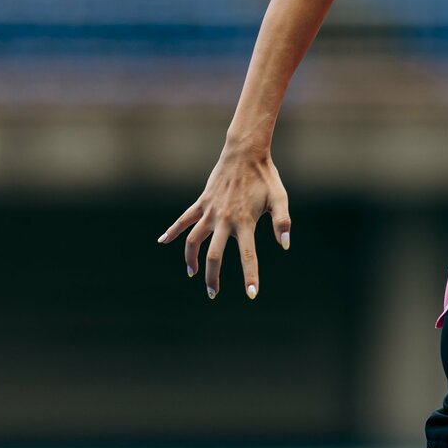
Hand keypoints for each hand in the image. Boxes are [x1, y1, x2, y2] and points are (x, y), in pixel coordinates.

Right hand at [156, 143, 290, 300]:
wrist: (244, 152)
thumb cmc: (265, 177)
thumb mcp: (280, 198)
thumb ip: (282, 222)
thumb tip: (284, 245)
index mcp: (246, 221)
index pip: (248, 256)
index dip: (250, 277)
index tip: (252, 295)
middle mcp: (225, 219)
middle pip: (214, 255)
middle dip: (212, 277)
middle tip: (213, 293)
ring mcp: (210, 211)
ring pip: (194, 240)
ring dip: (191, 259)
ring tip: (192, 273)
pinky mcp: (202, 203)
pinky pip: (184, 219)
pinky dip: (173, 231)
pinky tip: (163, 241)